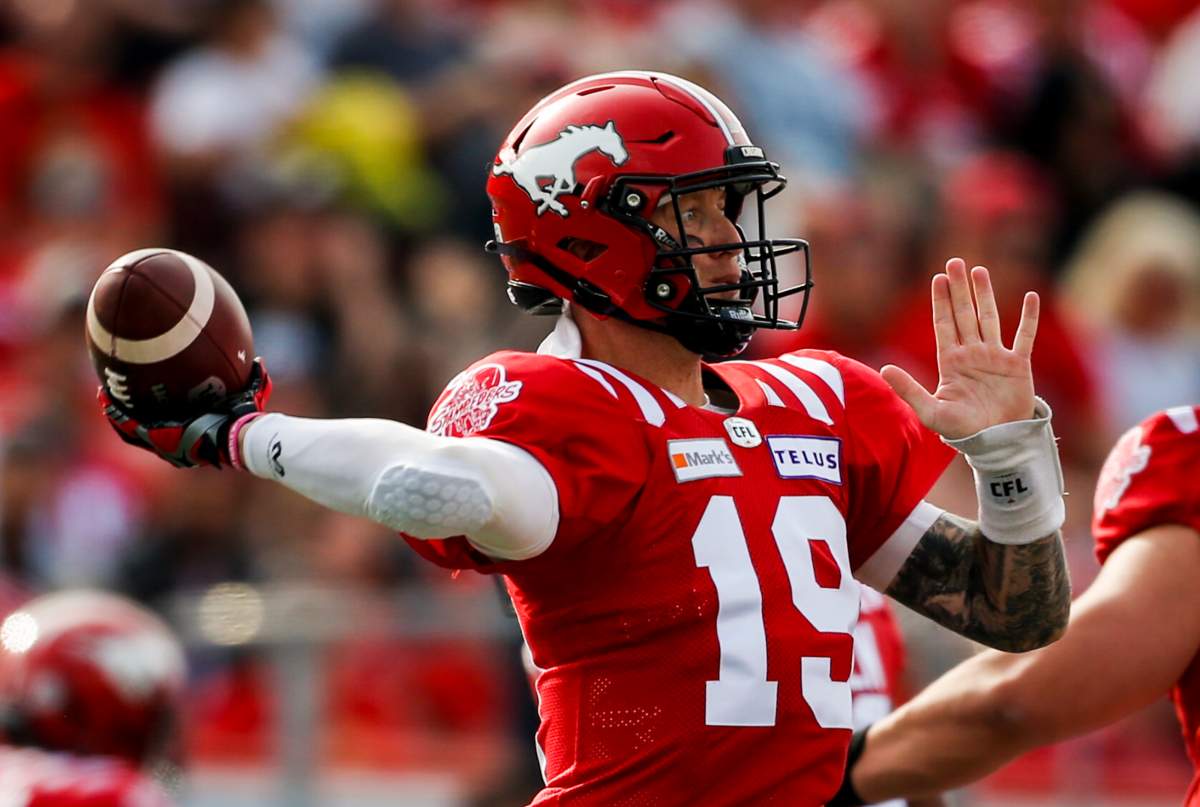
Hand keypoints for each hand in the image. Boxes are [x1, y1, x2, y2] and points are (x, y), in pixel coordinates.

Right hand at [99, 359, 271, 468]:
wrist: (237, 434)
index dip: (158, 415)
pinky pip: (130, 427)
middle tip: (119, 395)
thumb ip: (253, 380)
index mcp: (190, 433)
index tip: (151, 397)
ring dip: (117, 414)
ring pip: (131, 430)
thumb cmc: (244, 418)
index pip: (169, 425)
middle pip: (144, 430)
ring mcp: (163, 443)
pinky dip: (117, 414)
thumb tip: (257, 361)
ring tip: (105, 394)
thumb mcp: (248, 397)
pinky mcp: (157, 438)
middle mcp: (174, 444)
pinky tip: (107, 397)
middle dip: (130, 415)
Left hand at [881, 258, 1037, 439]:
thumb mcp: (930, 411)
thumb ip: (908, 389)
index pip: (944, 325)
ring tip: (979, 271)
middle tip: (954, 262)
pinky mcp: (1018, 365)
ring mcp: (995, 358)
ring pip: (989, 318)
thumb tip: (884, 368)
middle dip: (959, 289)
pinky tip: (1030, 296)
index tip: (938, 279)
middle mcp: (972, 354)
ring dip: (985, 295)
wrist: (994, 443)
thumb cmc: (961, 431)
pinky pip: (1024, 336)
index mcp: (951, 362)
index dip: (941, 302)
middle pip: (964, 314)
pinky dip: (1028, 318)